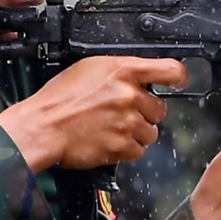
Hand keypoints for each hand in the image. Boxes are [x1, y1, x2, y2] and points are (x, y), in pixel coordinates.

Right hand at [0, 56, 187, 172]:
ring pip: (151, 132)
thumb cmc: (59, 99)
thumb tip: (139, 76)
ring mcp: (127, 122)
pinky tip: (109, 141)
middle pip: (160, 108)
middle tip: (123, 114)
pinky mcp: (122, 145)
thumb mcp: (89, 69)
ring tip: (113, 129)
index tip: (178, 82)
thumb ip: (120, 71)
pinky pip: (138, 150)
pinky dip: (126, 149)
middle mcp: (129, 95)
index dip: (178, 77)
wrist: (42, 127)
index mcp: (123, 71)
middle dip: (145, 113)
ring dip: (137, 133)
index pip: (170, 69)